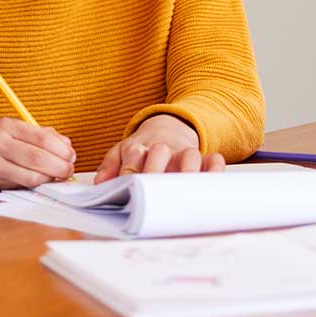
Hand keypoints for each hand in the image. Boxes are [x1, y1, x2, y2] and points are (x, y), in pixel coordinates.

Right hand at [0, 117, 75, 193]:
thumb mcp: (12, 131)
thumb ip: (42, 135)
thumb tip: (68, 146)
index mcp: (6, 125)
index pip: (43, 138)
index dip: (62, 150)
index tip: (71, 156)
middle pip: (39, 158)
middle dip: (61, 166)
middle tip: (69, 170)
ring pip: (32, 176)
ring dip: (51, 178)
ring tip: (58, 176)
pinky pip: (22, 185)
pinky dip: (37, 184)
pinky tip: (42, 181)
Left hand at [93, 114, 224, 183]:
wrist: (169, 126)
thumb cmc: (143, 146)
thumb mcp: (121, 151)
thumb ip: (110, 165)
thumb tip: (100, 183)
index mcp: (139, 147)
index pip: (132, 158)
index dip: (130, 173)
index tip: (129, 188)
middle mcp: (163, 149)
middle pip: (160, 153)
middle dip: (156, 170)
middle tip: (154, 191)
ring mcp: (183, 152)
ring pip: (189, 155)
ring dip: (188, 169)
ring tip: (186, 186)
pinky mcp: (203, 157)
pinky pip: (214, 159)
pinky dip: (215, 169)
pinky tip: (213, 180)